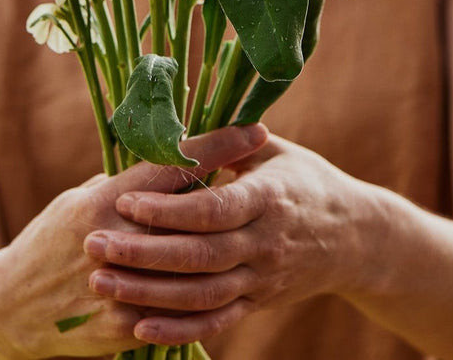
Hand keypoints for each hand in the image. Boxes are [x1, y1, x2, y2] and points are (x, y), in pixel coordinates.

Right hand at [0, 123, 268, 358]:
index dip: (217, 146)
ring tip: (257, 219)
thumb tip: (175, 159)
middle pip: (190, 212)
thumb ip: (127, 186)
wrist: (7, 308)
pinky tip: (232, 272)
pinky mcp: (121, 327)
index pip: (171, 166)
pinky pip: (178, 309)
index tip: (252, 129)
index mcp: (100, 203)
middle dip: (235, 189)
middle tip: (269, 170)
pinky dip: (205, 288)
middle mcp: (112, 243)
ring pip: (192, 263)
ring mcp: (119, 289)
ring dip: (227, 238)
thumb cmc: (48, 239)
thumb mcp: (80, 199)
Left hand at [84, 133, 370, 346]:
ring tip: (102, 282)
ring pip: (201, 294)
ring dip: (148, 293)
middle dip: (143, 253)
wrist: (356, 237)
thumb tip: (181, 124)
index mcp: (268, 197)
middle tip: (95, 244)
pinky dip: (177, 329)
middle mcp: (265, 243)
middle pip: (199, 255)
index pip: (212, 208)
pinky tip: (138, 327)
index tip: (124, 200)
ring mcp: (262, 279)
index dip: (167, 209)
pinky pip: (215, 322)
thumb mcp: (276, 152)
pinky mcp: (258, 303)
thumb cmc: (308, 180)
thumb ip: (230, 142)